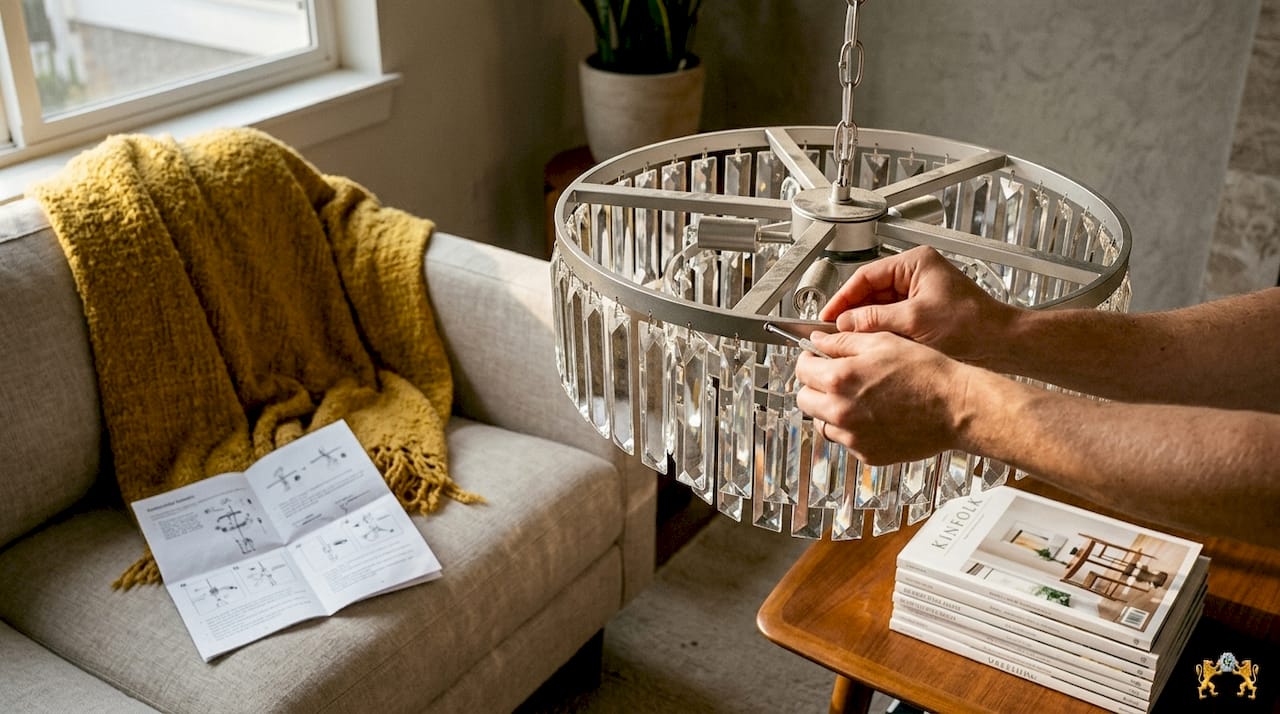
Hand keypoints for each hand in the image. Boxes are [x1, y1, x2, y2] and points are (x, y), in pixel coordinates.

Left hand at [795, 330, 971, 464]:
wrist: (955, 407)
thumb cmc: (926, 374)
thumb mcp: (882, 342)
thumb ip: (843, 341)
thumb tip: (818, 341)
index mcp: (839, 380)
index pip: (801, 370)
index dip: (808, 360)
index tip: (815, 359)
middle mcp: (840, 412)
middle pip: (804, 399)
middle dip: (814, 386)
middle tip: (833, 377)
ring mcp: (853, 437)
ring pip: (822, 423)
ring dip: (830, 409)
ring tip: (857, 397)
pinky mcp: (867, 454)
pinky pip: (846, 440)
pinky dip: (851, 429)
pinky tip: (873, 414)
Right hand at [820, 246, 1018, 366]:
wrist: (1002, 344)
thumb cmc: (972, 326)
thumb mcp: (915, 320)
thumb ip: (875, 319)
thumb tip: (845, 322)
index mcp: (915, 263)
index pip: (866, 276)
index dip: (843, 297)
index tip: (828, 316)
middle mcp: (916, 274)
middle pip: (870, 291)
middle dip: (852, 312)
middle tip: (833, 331)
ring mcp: (919, 293)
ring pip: (878, 307)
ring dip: (864, 323)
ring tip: (848, 341)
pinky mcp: (922, 312)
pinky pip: (891, 318)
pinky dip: (878, 331)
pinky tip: (869, 344)